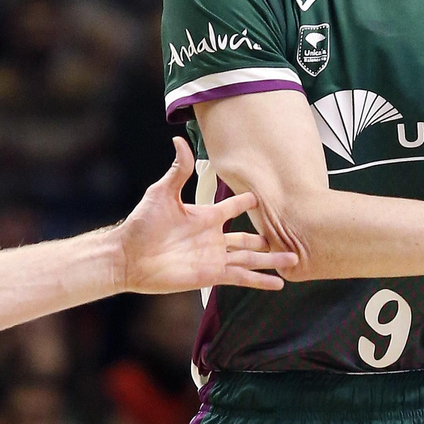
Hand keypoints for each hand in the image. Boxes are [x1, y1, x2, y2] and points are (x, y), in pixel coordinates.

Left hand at [117, 137, 297, 294]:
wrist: (129, 256)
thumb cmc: (142, 224)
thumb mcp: (162, 193)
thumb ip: (179, 170)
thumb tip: (179, 140)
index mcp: (205, 216)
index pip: (234, 206)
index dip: (248, 201)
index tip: (266, 197)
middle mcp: (213, 237)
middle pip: (248, 237)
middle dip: (268, 236)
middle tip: (291, 233)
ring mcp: (214, 257)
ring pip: (251, 258)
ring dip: (272, 259)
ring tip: (294, 258)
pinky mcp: (211, 275)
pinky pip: (241, 277)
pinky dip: (260, 281)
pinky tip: (277, 283)